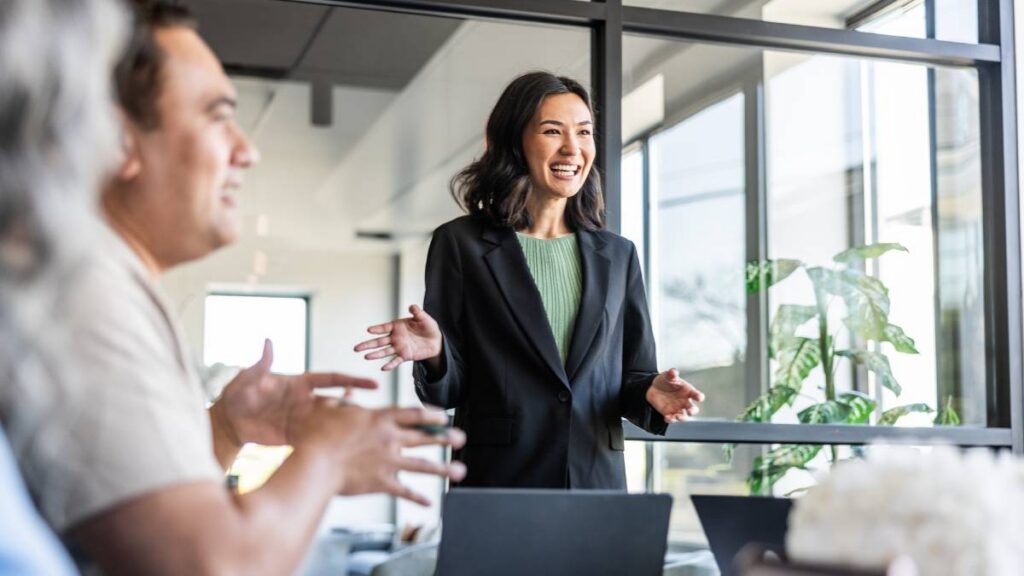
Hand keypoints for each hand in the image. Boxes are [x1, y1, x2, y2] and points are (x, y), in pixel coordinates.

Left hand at [210, 339, 377, 447]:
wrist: (228, 422)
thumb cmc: (237, 394)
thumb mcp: (248, 379)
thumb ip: (261, 364)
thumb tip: (268, 342)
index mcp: (300, 384)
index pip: (332, 380)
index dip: (353, 381)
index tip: (373, 384)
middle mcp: (306, 401)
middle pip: (338, 402)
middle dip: (355, 407)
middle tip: (372, 415)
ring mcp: (302, 420)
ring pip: (330, 422)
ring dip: (345, 426)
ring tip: (363, 433)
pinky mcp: (296, 437)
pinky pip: (317, 439)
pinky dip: (329, 443)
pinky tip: (342, 450)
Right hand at [293, 399, 466, 504]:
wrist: (315, 463)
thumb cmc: (316, 433)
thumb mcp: (329, 408)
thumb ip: (343, 399)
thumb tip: (347, 389)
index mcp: (380, 418)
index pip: (413, 414)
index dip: (431, 415)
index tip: (444, 417)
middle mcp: (390, 439)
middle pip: (424, 437)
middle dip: (445, 438)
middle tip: (461, 438)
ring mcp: (388, 462)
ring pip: (423, 465)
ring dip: (443, 469)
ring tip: (460, 471)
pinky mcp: (381, 482)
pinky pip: (405, 491)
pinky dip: (418, 497)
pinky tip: (430, 502)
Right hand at [354, 305, 441, 370]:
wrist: (436, 340)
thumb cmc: (428, 327)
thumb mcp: (423, 318)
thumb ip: (417, 312)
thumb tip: (412, 306)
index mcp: (397, 326)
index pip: (384, 327)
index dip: (377, 329)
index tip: (368, 330)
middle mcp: (395, 337)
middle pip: (379, 341)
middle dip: (367, 344)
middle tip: (356, 348)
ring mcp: (399, 347)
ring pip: (384, 351)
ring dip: (375, 354)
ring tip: (366, 356)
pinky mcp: (405, 356)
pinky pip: (396, 361)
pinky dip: (390, 364)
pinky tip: (383, 368)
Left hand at [646, 368, 704, 423]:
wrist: (653, 387)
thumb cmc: (665, 381)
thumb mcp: (667, 375)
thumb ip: (671, 374)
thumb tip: (673, 371)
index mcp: (688, 391)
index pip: (697, 395)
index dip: (699, 397)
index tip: (699, 398)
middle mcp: (685, 401)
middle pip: (693, 409)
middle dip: (693, 411)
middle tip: (690, 410)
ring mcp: (678, 408)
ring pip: (684, 416)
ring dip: (682, 418)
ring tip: (677, 416)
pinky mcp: (669, 413)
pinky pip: (671, 419)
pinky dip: (670, 419)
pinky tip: (667, 417)